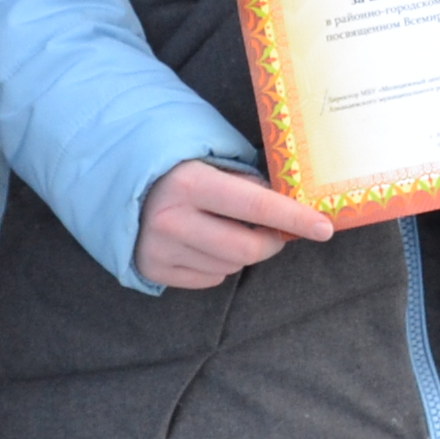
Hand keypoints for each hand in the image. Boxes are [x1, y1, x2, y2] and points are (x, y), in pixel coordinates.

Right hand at [134, 158, 335, 291]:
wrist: (115, 183)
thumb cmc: (175, 167)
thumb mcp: (208, 159)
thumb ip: (246, 181)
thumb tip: (291, 204)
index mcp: (190, 183)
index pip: (255, 206)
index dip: (293, 217)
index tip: (324, 227)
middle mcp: (172, 220)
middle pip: (247, 249)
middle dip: (272, 241)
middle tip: (276, 231)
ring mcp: (160, 249)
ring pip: (231, 266)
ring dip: (241, 251)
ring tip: (223, 227)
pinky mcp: (152, 269)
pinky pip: (210, 279)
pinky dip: (218, 265)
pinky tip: (203, 242)